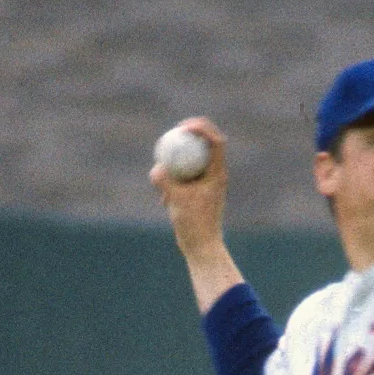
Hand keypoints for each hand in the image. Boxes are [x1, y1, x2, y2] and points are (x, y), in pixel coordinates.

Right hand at [151, 118, 243, 312]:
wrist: (202, 248)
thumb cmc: (194, 226)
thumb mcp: (176, 202)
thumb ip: (165, 183)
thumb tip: (156, 168)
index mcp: (217, 174)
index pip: (215, 141)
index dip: (201, 127)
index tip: (183, 126)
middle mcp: (215, 175)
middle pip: (205, 145)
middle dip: (189, 136)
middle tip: (171, 134)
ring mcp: (207, 184)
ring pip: (193, 161)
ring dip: (177, 161)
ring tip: (164, 173)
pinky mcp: (198, 193)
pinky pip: (185, 177)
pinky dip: (173, 181)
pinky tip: (164, 198)